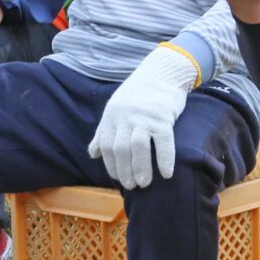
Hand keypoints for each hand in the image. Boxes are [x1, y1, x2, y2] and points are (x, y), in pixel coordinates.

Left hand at [87, 46, 198, 189]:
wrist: (162, 73)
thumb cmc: (138, 95)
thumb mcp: (115, 110)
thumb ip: (104, 132)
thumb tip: (93, 154)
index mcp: (112, 116)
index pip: (107, 146)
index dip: (111, 165)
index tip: (119, 179)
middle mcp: (125, 117)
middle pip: (121, 149)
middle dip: (125, 171)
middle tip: (133, 186)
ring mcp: (144, 117)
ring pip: (138, 147)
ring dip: (141, 168)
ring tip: (145, 183)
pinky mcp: (163, 117)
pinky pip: (163, 142)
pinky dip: (165, 160)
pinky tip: (167, 174)